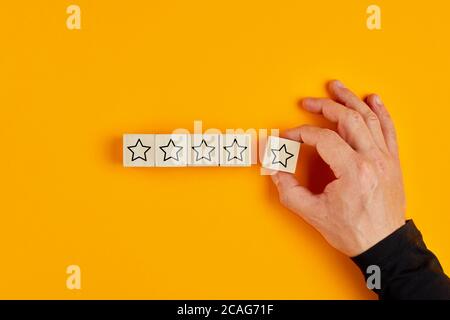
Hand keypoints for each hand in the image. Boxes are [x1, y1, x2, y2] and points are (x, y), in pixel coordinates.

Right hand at [271, 80, 405, 256]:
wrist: (384, 244)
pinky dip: (381, 111)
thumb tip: (274, 169)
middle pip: (348, 119)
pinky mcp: (392, 161)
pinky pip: (388, 129)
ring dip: (351, 100)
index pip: (323, 138)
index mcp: (353, 171)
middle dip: (325, 107)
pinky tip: (373, 99)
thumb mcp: (313, 213)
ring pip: (369, 118)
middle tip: (308, 102)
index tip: (288, 136)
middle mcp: (373, 159)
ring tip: (336, 87)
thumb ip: (289, 190)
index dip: (301, 134)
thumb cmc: (353, 231)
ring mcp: (386, 158)